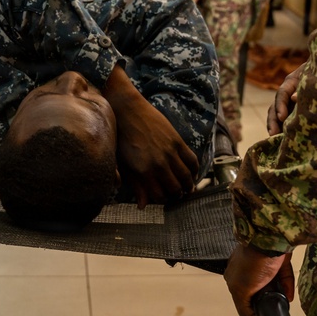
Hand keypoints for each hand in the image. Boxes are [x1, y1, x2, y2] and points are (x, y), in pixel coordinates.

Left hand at [102, 66, 196, 207]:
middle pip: (174, 189)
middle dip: (176, 195)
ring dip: (188, 186)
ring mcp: (169, 152)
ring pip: (186, 177)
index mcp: (143, 171)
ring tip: (187, 188)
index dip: (162, 200)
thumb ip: (136, 185)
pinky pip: (192, 160)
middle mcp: (158, 164)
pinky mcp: (177, 141)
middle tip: (177, 196)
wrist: (126, 109)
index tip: (163, 199)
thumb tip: (142, 206)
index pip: (159, 196)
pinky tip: (193, 173)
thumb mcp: (124, 164)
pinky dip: (195, 169)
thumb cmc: (121, 137)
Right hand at [223, 244, 294, 315]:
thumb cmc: (251, 263)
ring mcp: (263, 265)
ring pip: (271, 284)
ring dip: (278, 294)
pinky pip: (283, 276)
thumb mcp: (240, 289)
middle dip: (266, 299)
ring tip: (283, 301)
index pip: (242, 299)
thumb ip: (243, 308)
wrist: (269, 240)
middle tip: (274, 305)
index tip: (263, 314)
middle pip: (258, 291)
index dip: (252, 308)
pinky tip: (289, 295)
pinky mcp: (278, 261)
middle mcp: (247, 270)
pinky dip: (286, 286)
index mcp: (234, 276)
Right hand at [266, 63, 304, 134]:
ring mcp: (289, 103)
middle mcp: (287, 93)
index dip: (280, 105)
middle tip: (273, 132)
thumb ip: (304, 88)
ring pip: (276, 115)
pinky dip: (282, 129)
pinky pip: (284, 121)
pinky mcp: (293, 112)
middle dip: (273, 120)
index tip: (282, 117)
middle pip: (275, 106)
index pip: (282, 93)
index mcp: (291, 81)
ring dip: (274, 126)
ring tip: (274, 138)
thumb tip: (294, 98)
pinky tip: (282, 140)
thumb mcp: (315, 78)